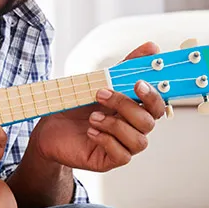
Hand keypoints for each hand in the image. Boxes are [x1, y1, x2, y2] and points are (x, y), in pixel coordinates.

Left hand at [30, 42, 166, 172]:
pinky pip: (122, 155)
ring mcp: (123, 146)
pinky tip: (91, 131)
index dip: (153, 96)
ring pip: (139, 140)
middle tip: (101, 95)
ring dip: (115, 125)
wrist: (49, 128)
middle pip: (149, 122)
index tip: (137, 84)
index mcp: (134, 110)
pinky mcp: (110, 160)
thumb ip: (125, 67)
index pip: (158, 105)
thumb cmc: (76, 107)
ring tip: (92, 117)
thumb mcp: (98, 82)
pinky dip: (106, 140)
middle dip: (126, 106)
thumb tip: (152, 47)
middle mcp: (133, 129)